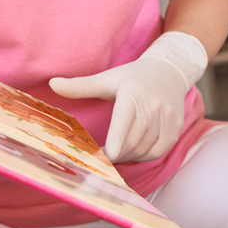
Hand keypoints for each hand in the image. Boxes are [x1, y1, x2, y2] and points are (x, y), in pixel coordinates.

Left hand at [49, 32, 207, 162]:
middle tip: (103, 157)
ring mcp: (167, 118)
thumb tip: (51, 83)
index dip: (107, 153)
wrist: (169, 70)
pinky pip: (158, 152)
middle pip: (130, 146)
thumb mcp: (106, 78)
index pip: (119, 135)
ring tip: (119, 149)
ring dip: (129, 156)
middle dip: (115, 156)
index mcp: (132, 94)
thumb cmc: (133, 76)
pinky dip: (144, 155)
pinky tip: (136, 148)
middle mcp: (153, 106)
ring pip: (144, 151)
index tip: (95, 157)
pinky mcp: (176, 127)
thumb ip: (79, 85)